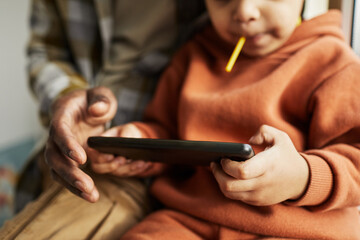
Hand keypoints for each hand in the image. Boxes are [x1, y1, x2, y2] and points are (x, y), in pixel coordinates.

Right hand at [44, 86, 116, 201]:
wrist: (81, 108)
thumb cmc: (91, 101)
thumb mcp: (101, 94)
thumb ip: (101, 100)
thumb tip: (96, 111)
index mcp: (62, 115)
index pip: (59, 130)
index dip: (68, 145)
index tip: (81, 159)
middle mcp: (55, 134)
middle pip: (54, 156)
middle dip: (70, 172)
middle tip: (87, 186)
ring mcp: (58, 148)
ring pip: (56, 169)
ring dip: (72, 184)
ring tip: (91, 196)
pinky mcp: (64, 159)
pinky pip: (64, 175)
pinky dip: (75, 186)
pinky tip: (89, 195)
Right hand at [87, 123, 152, 176]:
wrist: (135, 140)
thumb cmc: (126, 132)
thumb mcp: (127, 128)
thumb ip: (125, 132)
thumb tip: (124, 139)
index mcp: (96, 147)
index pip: (92, 155)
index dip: (100, 157)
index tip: (110, 156)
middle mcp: (100, 160)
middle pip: (101, 168)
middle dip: (113, 166)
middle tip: (124, 159)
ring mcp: (110, 168)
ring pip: (116, 173)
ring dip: (129, 168)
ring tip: (141, 161)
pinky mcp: (120, 173)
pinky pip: (128, 174)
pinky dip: (137, 170)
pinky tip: (146, 164)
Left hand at [211, 125, 308, 205]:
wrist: (302, 180)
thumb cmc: (286, 155)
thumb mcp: (280, 137)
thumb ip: (263, 131)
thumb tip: (248, 141)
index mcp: (267, 166)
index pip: (241, 171)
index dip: (227, 165)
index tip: (224, 157)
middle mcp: (262, 183)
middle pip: (229, 185)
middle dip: (217, 174)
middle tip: (215, 163)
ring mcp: (259, 194)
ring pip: (229, 193)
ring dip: (220, 181)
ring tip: (218, 170)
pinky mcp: (257, 201)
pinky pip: (236, 197)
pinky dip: (229, 187)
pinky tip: (228, 177)